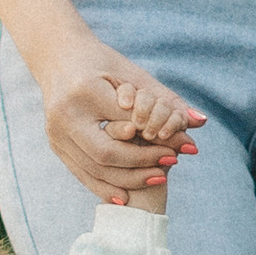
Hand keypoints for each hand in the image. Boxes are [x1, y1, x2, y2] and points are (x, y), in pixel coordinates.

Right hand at [38, 50, 203, 206]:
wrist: (57, 57)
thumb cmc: (102, 63)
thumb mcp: (132, 75)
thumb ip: (165, 100)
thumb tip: (201, 122)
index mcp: (85, 92)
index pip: (128, 124)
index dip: (157, 140)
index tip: (182, 150)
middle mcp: (66, 114)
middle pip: (107, 154)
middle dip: (141, 164)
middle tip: (170, 164)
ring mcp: (55, 132)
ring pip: (94, 168)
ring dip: (127, 179)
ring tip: (157, 178)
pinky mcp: (54, 144)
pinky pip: (80, 173)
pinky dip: (103, 186)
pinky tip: (124, 196)